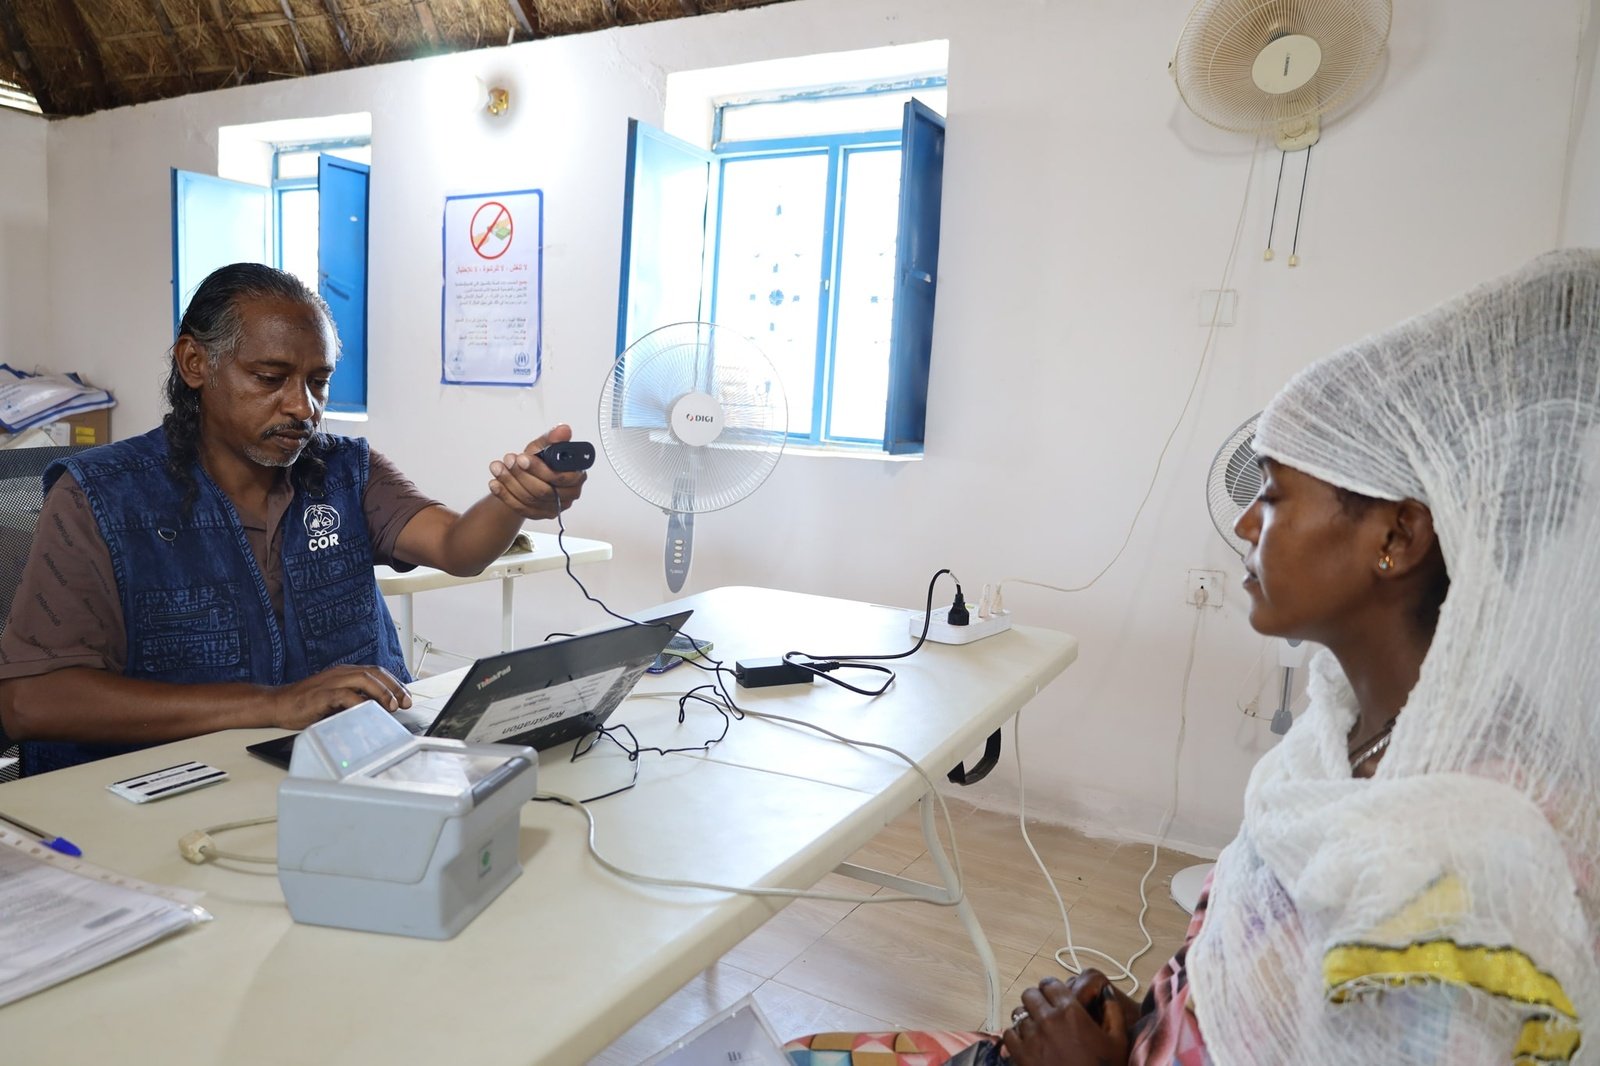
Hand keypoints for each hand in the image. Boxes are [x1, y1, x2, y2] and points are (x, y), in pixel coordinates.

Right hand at [270, 664, 410, 728]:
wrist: (278, 704)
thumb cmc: (307, 704)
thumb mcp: (336, 700)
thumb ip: (355, 700)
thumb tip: (379, 710)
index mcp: (344, 673)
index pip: (376, 672)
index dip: (394, 683)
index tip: (406, 697)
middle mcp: (340, 674)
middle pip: (374, 673)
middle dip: (394, 688)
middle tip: (405, 703)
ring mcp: (330, 682)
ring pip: (363, 680)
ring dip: (381, 693)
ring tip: (392, 706)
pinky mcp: (321, 695)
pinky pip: (343, 695)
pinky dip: (358, 703)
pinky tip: (367, 711)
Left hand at [487, 423, 587, 519]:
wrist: (528, 477)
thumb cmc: (540, 461)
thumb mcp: (544, 446)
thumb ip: (552, 439)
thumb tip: (563, 430)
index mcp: (576, 476)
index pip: (561, 478)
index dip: (540, 469)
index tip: (522, 457)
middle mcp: (568, 495)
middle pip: (544, 490)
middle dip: (522, 474)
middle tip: (508, 460)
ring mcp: (553, 508)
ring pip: (529, 499)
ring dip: (510, 482)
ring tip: (497, 467)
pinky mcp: (538, 515)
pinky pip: (520, 508)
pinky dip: (505, 495)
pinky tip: (495, 483)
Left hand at [1002, 973, 1132, 1065]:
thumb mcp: (1117, 1040)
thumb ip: (1113, 1011)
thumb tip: (1105, 991)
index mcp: (1071, 1012)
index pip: (1049, 984)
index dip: (1051, 989)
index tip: (1053, 996)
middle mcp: (1048, 1020)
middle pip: (1030, 995)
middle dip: (1036, 1000)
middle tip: (1043, 1012)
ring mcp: (1032, 1037)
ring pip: (1018, 1014)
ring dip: (1026, 1019)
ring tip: (1036, 1029)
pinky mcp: (1020, 1055)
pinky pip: (1008, 1034)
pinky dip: (1016, 1036)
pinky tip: (1027, 1044)